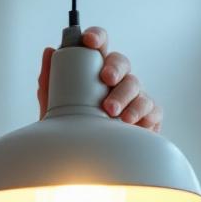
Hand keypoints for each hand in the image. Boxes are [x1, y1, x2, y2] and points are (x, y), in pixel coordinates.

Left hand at [37, 26, 162, 131]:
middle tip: (106, 79)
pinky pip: (151, 108)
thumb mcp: (54, 109)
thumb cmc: (71, 132)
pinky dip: (142, 114)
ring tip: (112, 111)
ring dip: (125, 95)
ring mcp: (134, 97)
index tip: (89, 41)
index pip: (99, 46)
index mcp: (94, 72)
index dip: (97, 37)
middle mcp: (116, 80)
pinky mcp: (148, 116)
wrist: (84, 164)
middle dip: (114, 67)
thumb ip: (49, 82)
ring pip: (136, 84)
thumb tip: (49, 50)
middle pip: (121, 61)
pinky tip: (130, 123)